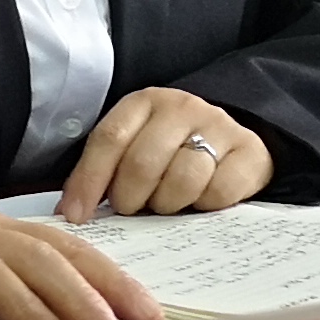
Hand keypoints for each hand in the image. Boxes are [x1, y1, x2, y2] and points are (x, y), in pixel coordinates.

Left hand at [59, 90, 274, 222]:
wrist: (232, 141)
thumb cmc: (170, 151)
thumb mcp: (133, 148)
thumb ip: (102, 173)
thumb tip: (70, 213)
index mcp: (143, 103)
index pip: (109, 140)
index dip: (89, 181)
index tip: (77, 216)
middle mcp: (181, 107)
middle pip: (143, 164)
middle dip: (130, 198)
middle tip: (133, 209)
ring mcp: (218, 125)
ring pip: (182, 180)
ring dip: (168, 204)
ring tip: (166, 204)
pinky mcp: (248, 150)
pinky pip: (219, 192)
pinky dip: (205, 206)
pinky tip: (200, 201)